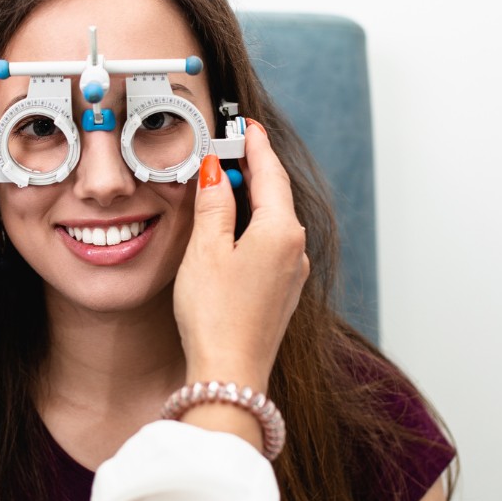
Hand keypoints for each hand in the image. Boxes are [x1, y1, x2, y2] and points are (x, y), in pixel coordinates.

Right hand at [174, 122, 309, 393]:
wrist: (229, 375)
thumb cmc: (215, 315)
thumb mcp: (206, 249)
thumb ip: (214, 204)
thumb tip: (217, 171)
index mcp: (281, 231)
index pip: (270, 173)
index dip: (255, 145)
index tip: (246, 125)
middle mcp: (295, 250)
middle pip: (274, 196)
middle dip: (251, 170)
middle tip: (227, 149)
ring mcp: (291, 274)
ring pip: (272, 222)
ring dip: (250, 201)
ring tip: (223, 186)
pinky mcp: (281, 294)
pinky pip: (270, 245)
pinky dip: (251, 228)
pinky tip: (230, 231)